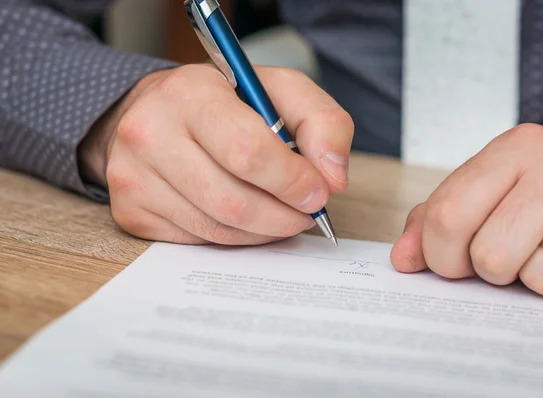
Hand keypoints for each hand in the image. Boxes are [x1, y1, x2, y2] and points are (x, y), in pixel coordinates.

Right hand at [78, 64, 352, 244]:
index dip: (292, 181)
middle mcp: (149, 134)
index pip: (248, 152)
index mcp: (189, 93)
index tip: (318, 192)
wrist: (151, 113)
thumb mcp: (278, 89)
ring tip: (280, 214)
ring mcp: (133, 178)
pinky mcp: (131, 212)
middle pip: (234, 203)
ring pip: (218, 230)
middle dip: (284, 216)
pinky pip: (198, 241)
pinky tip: (245, 217)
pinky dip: (234, 237)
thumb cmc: (222, 101)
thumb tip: (332, 179)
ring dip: (263, 231)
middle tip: (306, 212)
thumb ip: (322, 122)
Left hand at [391, 123, 542, 307]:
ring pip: (539, 279)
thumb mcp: (494, 185)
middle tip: (508, 255)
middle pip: (489, 255)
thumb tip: (403, 258)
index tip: (449, 263)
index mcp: (515, 148)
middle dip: (490, 271)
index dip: (439, 256)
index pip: (448, 215)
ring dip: (538, 281)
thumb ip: (440, 216)